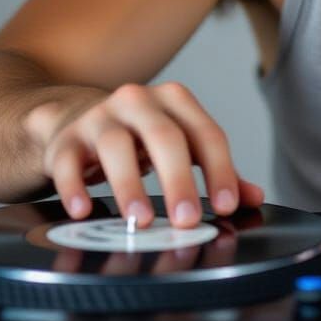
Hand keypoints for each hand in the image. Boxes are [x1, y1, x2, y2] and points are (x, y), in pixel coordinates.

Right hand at [23, 81, 264, 228]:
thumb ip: (217, 170)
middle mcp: (140, 101)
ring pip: (116, 146)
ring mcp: (100, 116)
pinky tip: (84, 211)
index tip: (227, 206)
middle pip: (165, 136)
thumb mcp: (181, 144)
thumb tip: (254, 198)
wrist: (78, 122)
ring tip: (142, 220)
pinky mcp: (66, 139)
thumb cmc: (141, 138)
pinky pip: (68, 162)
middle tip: (187, 220)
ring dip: (129, 185)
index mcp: (176, 100)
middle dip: (179, 180)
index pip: (206, 133)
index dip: (220, 170)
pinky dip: (75, 186)